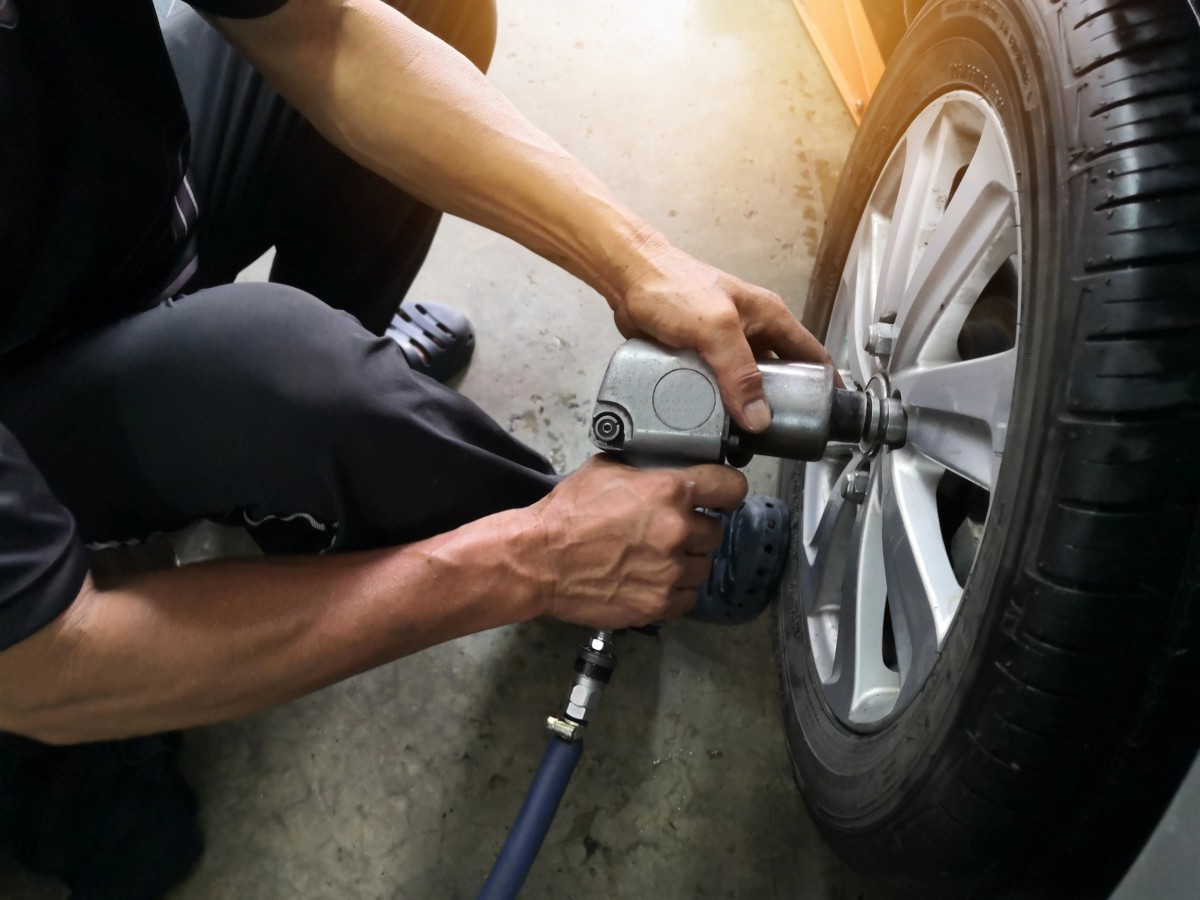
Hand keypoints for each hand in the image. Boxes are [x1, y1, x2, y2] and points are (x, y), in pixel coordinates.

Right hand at [529, 456, 747, 627]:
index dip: (726, 491)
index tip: (722, 496)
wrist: (540, 560)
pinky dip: (675, 590)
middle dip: (696, 530)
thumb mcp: (606, 470)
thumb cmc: (567, 516)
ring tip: (657, 558)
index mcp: (670, 491)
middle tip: (669, 531)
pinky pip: (688, 597)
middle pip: (715, 531)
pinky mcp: (659, 602)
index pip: (730, 487)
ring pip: (703, 566)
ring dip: (686, 562)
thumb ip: (645, 469)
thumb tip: (662, 467)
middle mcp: (678, 530)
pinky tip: (652, 580)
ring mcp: (671, 570)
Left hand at [611, 231, 832, 431]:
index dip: (826, 385)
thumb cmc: (673, 286)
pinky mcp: (700, 359)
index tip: (829, 414)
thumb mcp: (715, 327)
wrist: (628, 281)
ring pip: (746, 386)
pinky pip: (717, 388)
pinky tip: (715, 424)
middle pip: (780, 377)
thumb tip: (758, 416)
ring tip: (747, 439)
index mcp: (769, 318)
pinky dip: (718, 406)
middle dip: (781, 405)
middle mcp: (752, 333)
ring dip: (746, 409)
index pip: (811, 354)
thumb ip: (739, 371)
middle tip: (781, 436)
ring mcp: (725, 347)